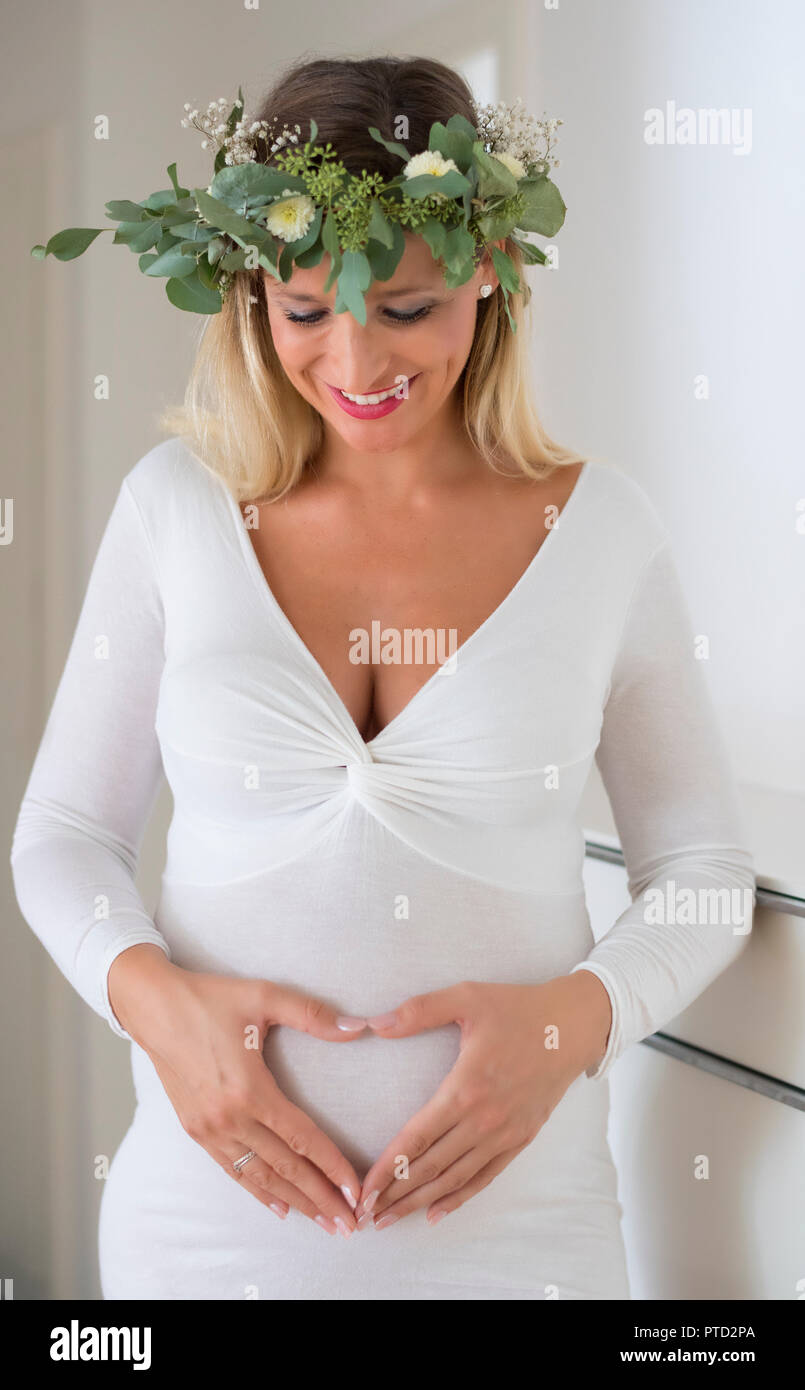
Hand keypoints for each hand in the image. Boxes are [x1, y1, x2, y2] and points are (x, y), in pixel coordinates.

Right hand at [107, 944, 366, 1237]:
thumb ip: (313, 1015)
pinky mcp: (195, 1130)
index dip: (332, 1166)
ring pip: (260, 1177)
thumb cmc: (209, 999)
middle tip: (350, 1224)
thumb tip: (359, 1027)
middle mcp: (229, 1118)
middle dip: (320, 1198)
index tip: (356, 1190)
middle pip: (285, 1168)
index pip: (301, 1138)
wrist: (152, 1007)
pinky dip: (258, 1192)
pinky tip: (279, 1207)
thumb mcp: (264, 996)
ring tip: (323, 1222)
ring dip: (295, 1202)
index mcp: (249, 1090)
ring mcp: (209, 1129)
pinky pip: (233, 1170)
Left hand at [354, 972, 611, 1229]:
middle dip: (395, 1194)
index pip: (417, 1138)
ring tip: (390, 1219)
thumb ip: (418, 1011)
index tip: (363, 1190)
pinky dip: (459, 1198)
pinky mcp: (522, 1139)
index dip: (387, 1167)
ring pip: (455, 1178)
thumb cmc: (517, 1009)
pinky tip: (436, 1213)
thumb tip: (375, 1024)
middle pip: (431, 1167)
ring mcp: (505, 1134)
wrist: (573, 1026)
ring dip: (420, 1202)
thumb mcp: (466, 997)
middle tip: (365, 1216)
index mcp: (466, 1087)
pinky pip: (485, 1177)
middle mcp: (484, 1119)